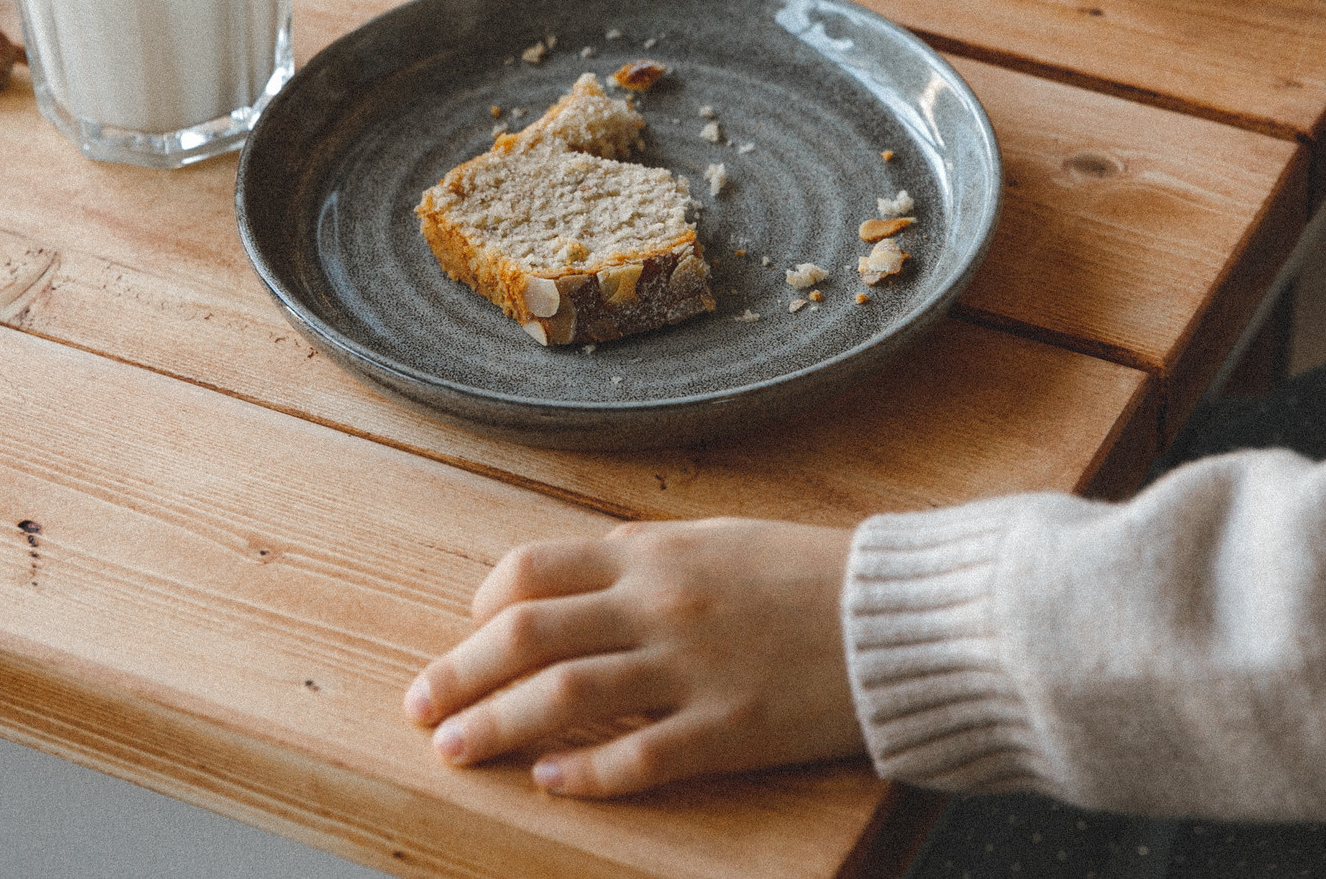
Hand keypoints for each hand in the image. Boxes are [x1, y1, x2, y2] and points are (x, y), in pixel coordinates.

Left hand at [403, 518, 863, 797]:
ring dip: (496, 725)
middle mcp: (658, 605)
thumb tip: (576, 587)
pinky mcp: (730, 728)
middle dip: (459, 672)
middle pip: (525, 635)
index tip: (468, 634)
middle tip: (419, 706)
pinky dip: (584, 773)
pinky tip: (549, 783)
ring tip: (455, 750)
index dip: (483, 606)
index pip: (532, 570)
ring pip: (563, 697)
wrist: (906, 616)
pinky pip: (639, 757)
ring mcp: (691, 669)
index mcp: (652, 553)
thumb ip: (645, 564)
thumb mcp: (717, 542)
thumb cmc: (810, 576)